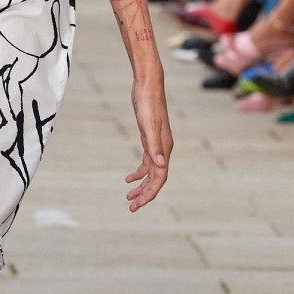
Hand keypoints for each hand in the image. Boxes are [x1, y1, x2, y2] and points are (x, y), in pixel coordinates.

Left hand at [125, 75, 171, 210]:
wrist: (148, 85)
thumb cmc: (148, 103)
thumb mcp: (148, 126)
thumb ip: (154, 146)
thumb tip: (160, 166)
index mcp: (164, 149)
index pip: (160, 178)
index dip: (150, 193)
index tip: (138, 205)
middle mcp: (163, 149)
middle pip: (156, 178)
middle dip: (144, 194)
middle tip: (131, 207)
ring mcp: (157, 144)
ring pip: (151, 172)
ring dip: (141, 186)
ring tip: (128, 197)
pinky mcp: (150, 139)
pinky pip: (146, 162)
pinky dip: (138, 172)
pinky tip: (129, 178)